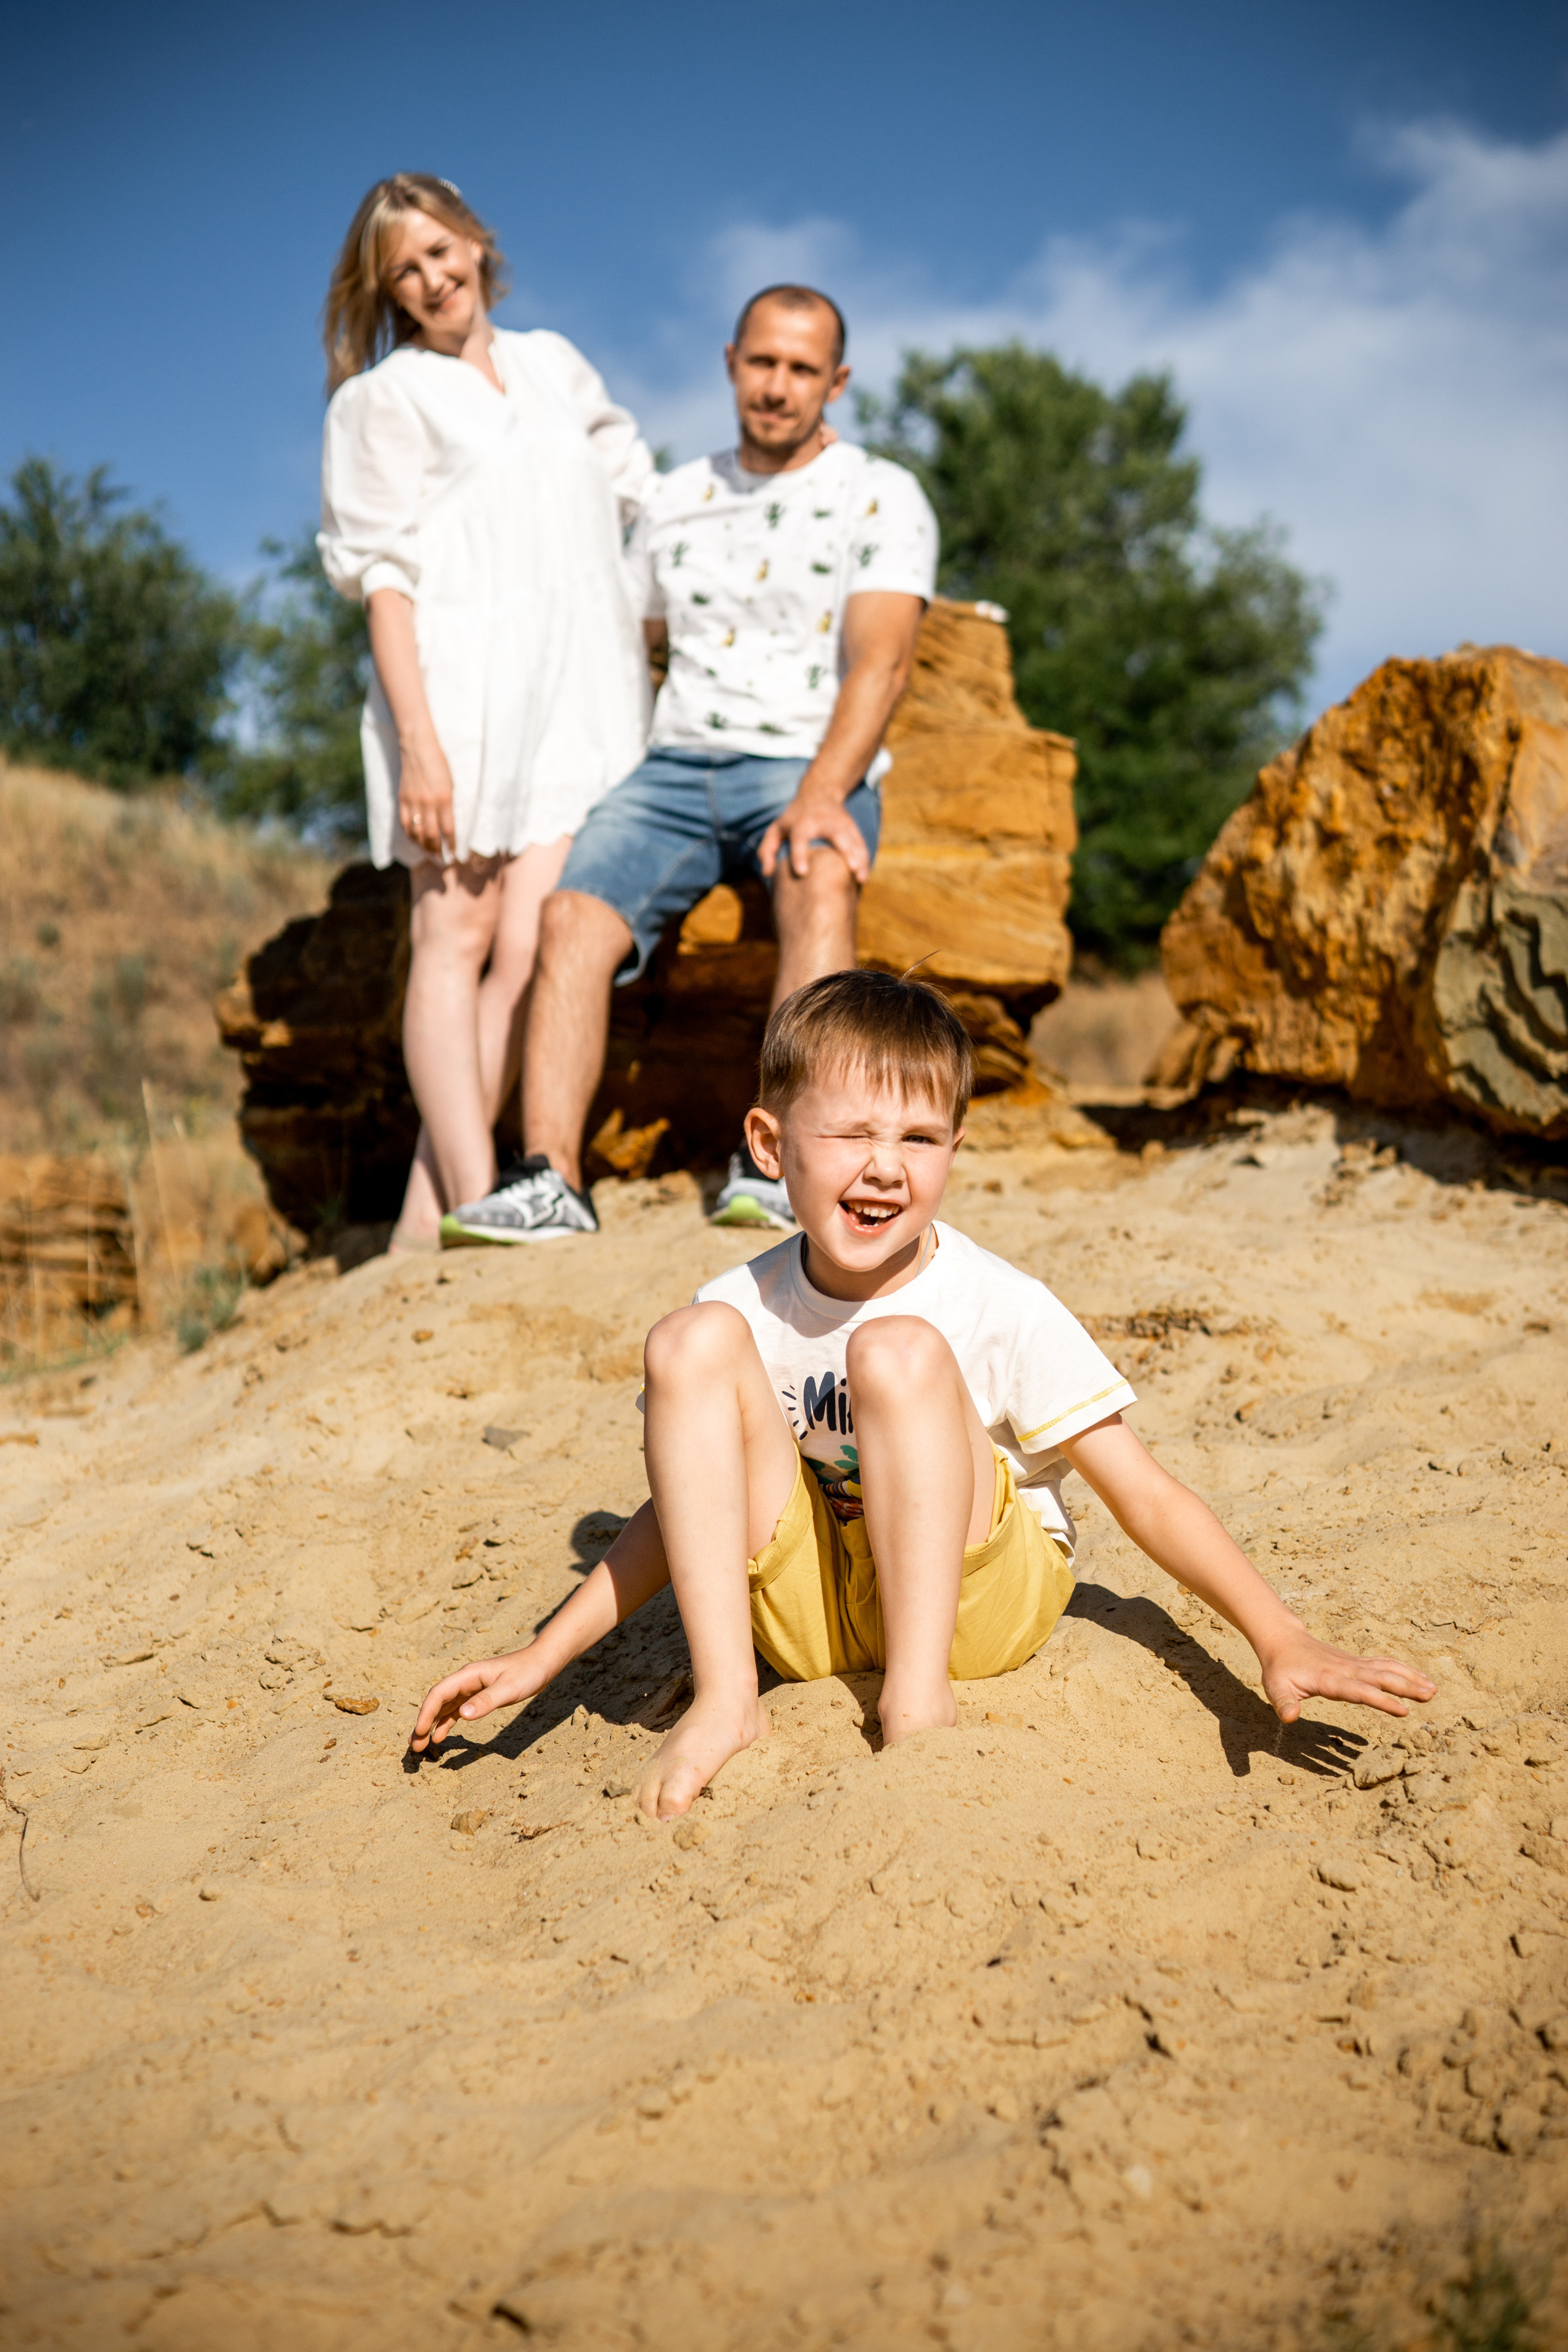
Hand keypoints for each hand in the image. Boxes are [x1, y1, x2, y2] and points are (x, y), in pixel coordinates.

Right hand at [397, 730, 456, 860]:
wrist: (418, 747)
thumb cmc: (440, 764)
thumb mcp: (451, 784)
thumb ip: (449, 805)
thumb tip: (448, 826)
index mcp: (444, 799)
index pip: (448, 830)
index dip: (452, 846)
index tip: (455, 855)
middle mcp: (428, 803)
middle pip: (431, 835)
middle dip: (437, 850)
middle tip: (442, 860)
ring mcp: (413, 802)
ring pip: (416, 832)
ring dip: (423, 846)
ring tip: (429, 854)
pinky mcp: (402, 799)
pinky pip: (404, 823)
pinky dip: (410, 835)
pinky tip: (415, 840)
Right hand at [408, 1649, 542, 1752]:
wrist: (543, 1662)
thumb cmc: (527, 1672)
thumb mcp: (509, 1688)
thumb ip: (487, 1701)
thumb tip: (462, 1715)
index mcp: (468, 1675)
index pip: (438, 1694)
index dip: (426, 1713)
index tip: (419, 1733)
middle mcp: (465, 1680)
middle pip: (437, 1701)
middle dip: (423, 1722)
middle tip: (414, 1746)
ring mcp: (471, 1688)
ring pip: (444, 1707)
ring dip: (431, 1724)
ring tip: (420, 1745)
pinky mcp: (479, 1696)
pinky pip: (456, 1710)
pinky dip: (446, 1723)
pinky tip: (440, 1736)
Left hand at [758, 786, 869, 883]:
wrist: (819, 793)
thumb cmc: (794, 818)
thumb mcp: (776, 829)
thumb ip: (767, 850)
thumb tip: (766, 873)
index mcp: (802, 822)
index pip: (800, 837)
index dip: (799, 854)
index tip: (802, 872)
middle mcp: (824, 821)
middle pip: (837, 835)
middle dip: (845, 851)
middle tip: (851, 869)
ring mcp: (841, 823)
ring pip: (853, 840)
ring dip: (859, 858)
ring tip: (861, 878)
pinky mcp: (852, 828)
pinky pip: (860, 844)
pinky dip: (864, 859)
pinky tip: (863, 877)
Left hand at [1258, 1627, 1435, 1723]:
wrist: (1283, 1640)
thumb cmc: (1279, 1669)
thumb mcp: (1275, 1688)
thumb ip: (1284, 1704)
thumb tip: (1289, 1718)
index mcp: (1330, 1679)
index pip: (1360, 1691)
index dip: (1382, 1701)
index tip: (1404, 1711)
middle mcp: (1346, 1669)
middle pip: (1381, 1677)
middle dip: (1406, 1686)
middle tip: (1430, 1696)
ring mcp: (1353, 1663)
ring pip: (1387, 1668)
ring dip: (1410, 1677)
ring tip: (1433, 1689)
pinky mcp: (1357, 1661)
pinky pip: (1384, 1664)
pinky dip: (1404, 1669)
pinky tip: (1419, 1677)